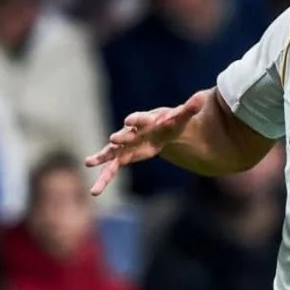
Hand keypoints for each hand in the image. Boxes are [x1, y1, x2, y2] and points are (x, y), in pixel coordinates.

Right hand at [85, 91, 205, 195]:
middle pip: (126, 135)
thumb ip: (189, 109)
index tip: (129, 121)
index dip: (136, 120)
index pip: (141, 119)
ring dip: (102, 158)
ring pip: (113, 153)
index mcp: (147, 121)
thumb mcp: (182, 117)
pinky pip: (113, 168)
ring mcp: (126, 145)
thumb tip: (201, 98)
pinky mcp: (124, 156)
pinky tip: (95, 190)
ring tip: (88, 163)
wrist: (159, 129)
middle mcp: (133, 132)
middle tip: (113, 140)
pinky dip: (105, 178)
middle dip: (120, 138)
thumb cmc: (170, 122)